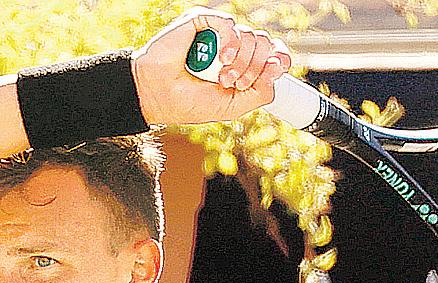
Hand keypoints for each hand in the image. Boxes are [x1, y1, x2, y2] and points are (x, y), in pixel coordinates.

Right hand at [132, 7, 291, 125]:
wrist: (158, 95)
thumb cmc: (190, 102)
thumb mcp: (232, 106)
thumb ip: (260, 93)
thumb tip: (277, 68)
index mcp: (242, 64)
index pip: (273, 52)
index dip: (279, 60)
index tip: (272, 72)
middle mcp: (233, 46)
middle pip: (265, 44)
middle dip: (255, 68)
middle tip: (234, 83)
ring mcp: (218, 33)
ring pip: (251, 35)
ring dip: (242, 61)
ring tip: (222, 76)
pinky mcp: (202, 21)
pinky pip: (230, 24)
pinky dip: (231, 42)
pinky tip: (222, 58)